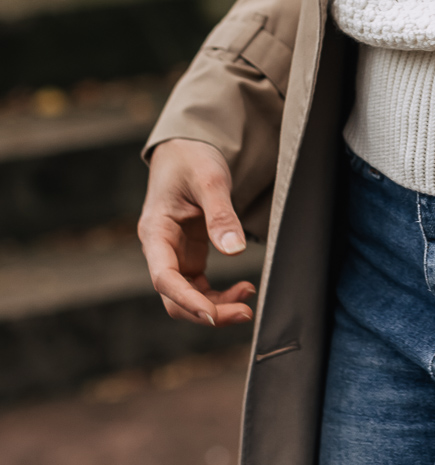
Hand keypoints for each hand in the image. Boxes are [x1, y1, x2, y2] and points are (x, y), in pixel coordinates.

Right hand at [138, 139, 255, 327]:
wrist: (187, 149)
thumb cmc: (192, 159)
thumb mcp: (210, 180)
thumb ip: (221, 215)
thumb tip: (234, 251)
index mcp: (156, 231)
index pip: (164, 277)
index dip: (187, 300)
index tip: (212, 315)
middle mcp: (161, 249)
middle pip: (174, 297)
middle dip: (206, 312)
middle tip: (245, 312)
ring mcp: (175, 255)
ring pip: (188, 297)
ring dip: (216, 307)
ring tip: (248, 304)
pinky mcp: (189, 256)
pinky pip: (200, 287)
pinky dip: (220, 295)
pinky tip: (244, 288)